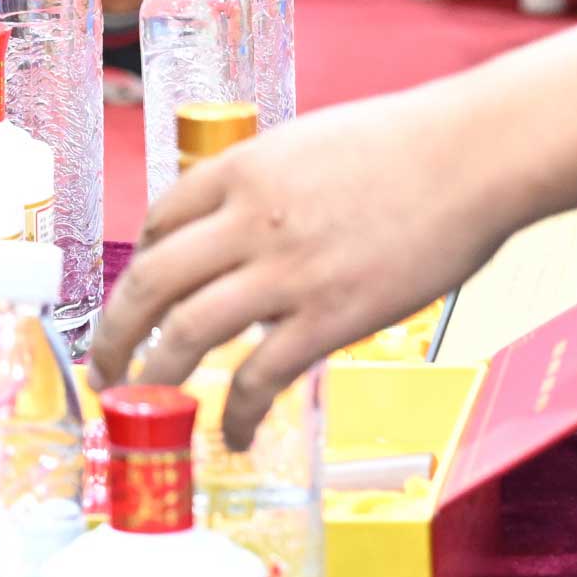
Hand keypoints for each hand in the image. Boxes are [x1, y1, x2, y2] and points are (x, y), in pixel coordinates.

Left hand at [93, 85, 519, 439]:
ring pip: (187, 332)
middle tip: (103, 365)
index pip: (161, 219)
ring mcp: (286, 271)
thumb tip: (249, 220)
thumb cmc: (408, 143)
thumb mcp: (310, 144)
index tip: (141, 293)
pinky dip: (235, 412)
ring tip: (144, 404)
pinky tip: (231, 433)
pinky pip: (259, 376)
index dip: (141, 262)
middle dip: (114, 331)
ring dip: (155, 375)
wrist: (473, 155)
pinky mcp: (329, 317)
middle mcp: (248, 220)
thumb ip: (268, 183)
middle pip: (151, 281)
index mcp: (242, 168)